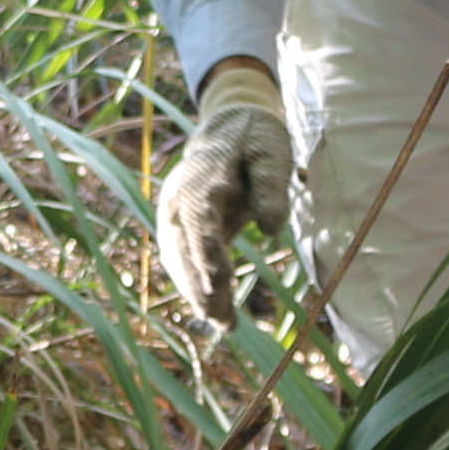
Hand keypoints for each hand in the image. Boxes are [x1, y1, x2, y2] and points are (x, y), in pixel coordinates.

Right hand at [152, 56, 292, 323]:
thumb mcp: (272, 152)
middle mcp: (180, 197)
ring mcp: (176, 212)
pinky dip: (197, 286)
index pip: (199, 221)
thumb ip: (271, 187)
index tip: (219, 284)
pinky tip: (217, 313)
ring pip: (179, 258)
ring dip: (197, 292)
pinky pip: (184, 259)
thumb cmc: (257, 138)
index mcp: (202, 178)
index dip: (207, 255)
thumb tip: (271, 231)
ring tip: (224, 325)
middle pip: (183, 247)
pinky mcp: (182, 225)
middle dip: (198, 284)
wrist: (231, 124)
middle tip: (219, 319)